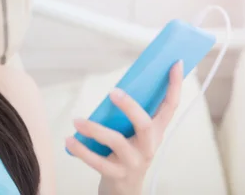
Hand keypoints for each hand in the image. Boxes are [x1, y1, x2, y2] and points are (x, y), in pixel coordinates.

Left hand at [65, 61, 183, 194]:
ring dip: (95, 129)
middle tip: (112, 91)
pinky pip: (98, 162)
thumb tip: (118, 85)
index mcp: (156, 132)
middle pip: (146, 125)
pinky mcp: (117, 175)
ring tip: (77, 120)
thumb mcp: (134, 133)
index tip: (175, 62)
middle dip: (130, 107)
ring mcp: (134, 162)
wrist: (123, 189)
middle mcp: (149, 146)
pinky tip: (70, 139)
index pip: (170, 106)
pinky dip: (82, 150)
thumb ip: (130, 112)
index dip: (174, 85)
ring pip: (117, 143)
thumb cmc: (126, 153)